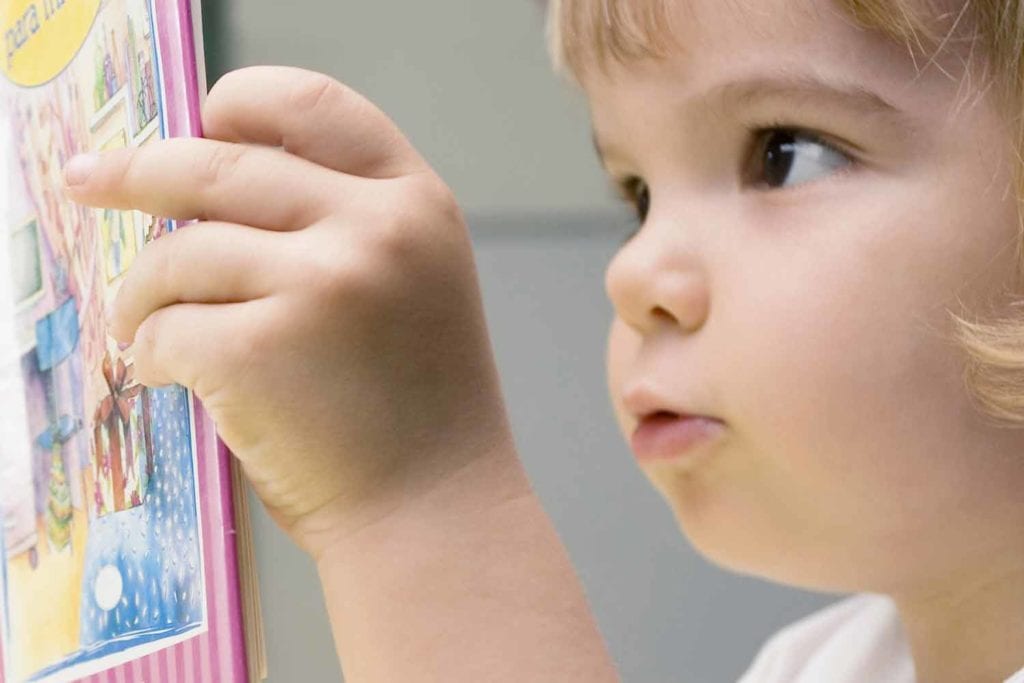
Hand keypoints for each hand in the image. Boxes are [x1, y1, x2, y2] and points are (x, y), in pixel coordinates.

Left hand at [64, 66, 514, 558]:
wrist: (435, 510)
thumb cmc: (417, 406)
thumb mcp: (411, 281)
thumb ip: (339, 221)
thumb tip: (210, 181)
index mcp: (415, 203)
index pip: (312, 108)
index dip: (241, 104)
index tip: (196, 123)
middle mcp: (375, 229)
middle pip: (217, 165)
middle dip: (136, 173)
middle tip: (91, 183)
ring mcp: (320, 286)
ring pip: (178, 254)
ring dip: (142, 293)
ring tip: (142, 326)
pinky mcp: (259, 351)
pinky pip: (165, 329)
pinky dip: (153, 353)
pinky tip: (167, 373)